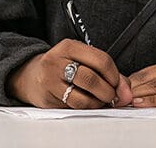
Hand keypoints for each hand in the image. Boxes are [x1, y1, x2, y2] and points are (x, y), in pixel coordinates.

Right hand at [6, 39, 131, 108]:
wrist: (30, 75)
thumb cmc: (61, 65)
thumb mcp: (80, 57)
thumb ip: (104, 69)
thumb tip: (125, 88)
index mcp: (69, 46)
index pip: (100, 59)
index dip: (114, 75)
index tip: (120, 84)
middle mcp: (58, 62)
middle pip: (91, 79)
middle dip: (108, 92)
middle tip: (113, 97)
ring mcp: (51, 82)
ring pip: (82, 98)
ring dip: (98, 103)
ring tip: (101, 101)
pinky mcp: (48, 100)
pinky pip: (72, 108)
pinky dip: (86, 109)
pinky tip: (89, 104)